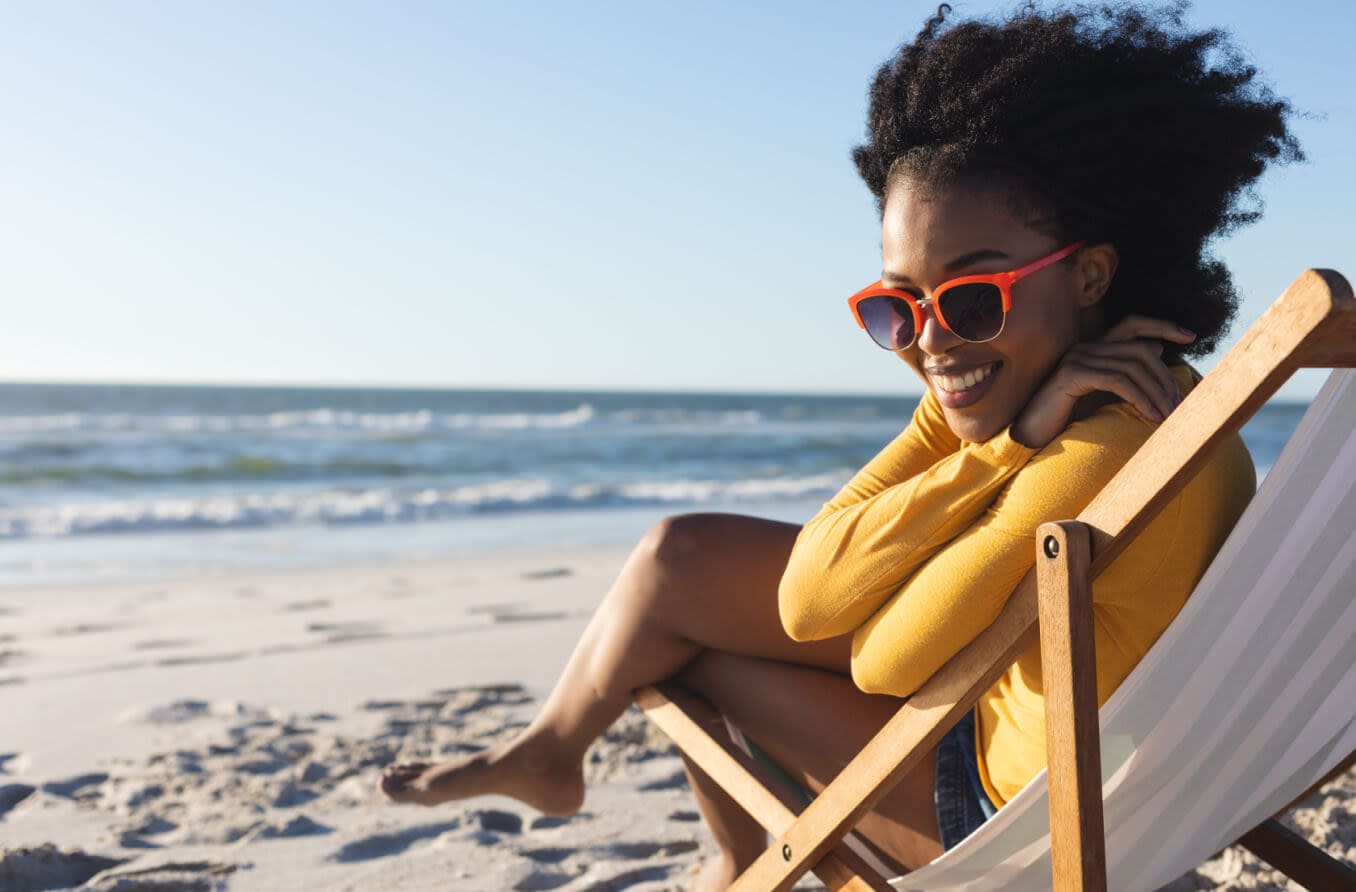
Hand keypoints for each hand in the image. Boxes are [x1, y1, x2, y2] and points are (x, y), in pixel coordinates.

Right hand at [1010, 316, 1195, 448]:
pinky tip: (1151, 415)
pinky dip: (1140, 398)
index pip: (1132, 324)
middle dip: (1165, 376)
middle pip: (1140, 349)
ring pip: (1133, 366)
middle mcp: (1085, 347)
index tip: (1190, 336)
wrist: (1029, 435)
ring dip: (1156, 392)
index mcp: (1093, 348)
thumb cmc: (1064, 418)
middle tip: (1179, 403)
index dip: (1162, 326)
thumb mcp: (1101, 394)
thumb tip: (1157, 350)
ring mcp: (1077, 358)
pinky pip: (1118, 381)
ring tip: (1168, 415)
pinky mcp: (1072, 375)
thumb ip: (1125, 373)